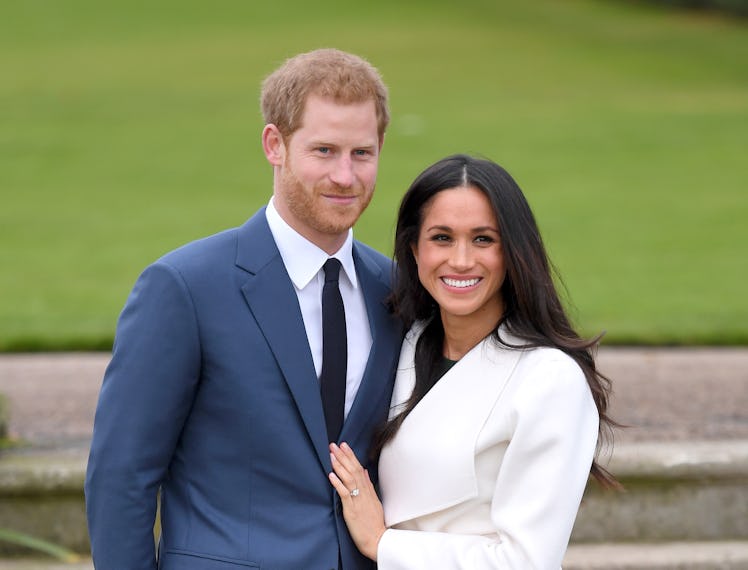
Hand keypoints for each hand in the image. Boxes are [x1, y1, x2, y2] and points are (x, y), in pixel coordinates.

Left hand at [328, 442, 386, 560]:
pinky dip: (338, 484)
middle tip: (334, 444)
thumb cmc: (375, 524)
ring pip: (349, 479)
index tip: (344, 445)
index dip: (351, 456)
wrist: (378, 540)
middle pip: (353, 470)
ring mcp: (358, 501)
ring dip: (340, 466)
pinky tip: (331, 475)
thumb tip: (365, 472)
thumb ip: (369, 486)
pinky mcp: (352, 510)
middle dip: (343, 456)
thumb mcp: (374, 501)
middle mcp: (363, 493)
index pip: (359, 468)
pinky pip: (344, 494)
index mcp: (368, 490)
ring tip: (332, 455)